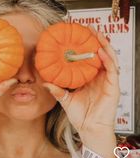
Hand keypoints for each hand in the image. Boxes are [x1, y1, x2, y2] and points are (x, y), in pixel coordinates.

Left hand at [43, 31, 119, 153]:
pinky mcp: (113, 87)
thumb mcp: (65, 100)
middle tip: (89, 27)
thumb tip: (44, 82)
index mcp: (90, 79)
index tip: (78, 35)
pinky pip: (112, 70)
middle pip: (101, 54)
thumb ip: (57, 90)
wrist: (89, 129)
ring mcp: (108, 81)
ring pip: (109, 58)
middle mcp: (100, 77)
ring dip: (104, 45)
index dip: (86, 46)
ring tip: (97, 34)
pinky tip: (100, 51)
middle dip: (96, 40)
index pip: (90, 58)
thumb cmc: (80, 116)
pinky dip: (107, 59)